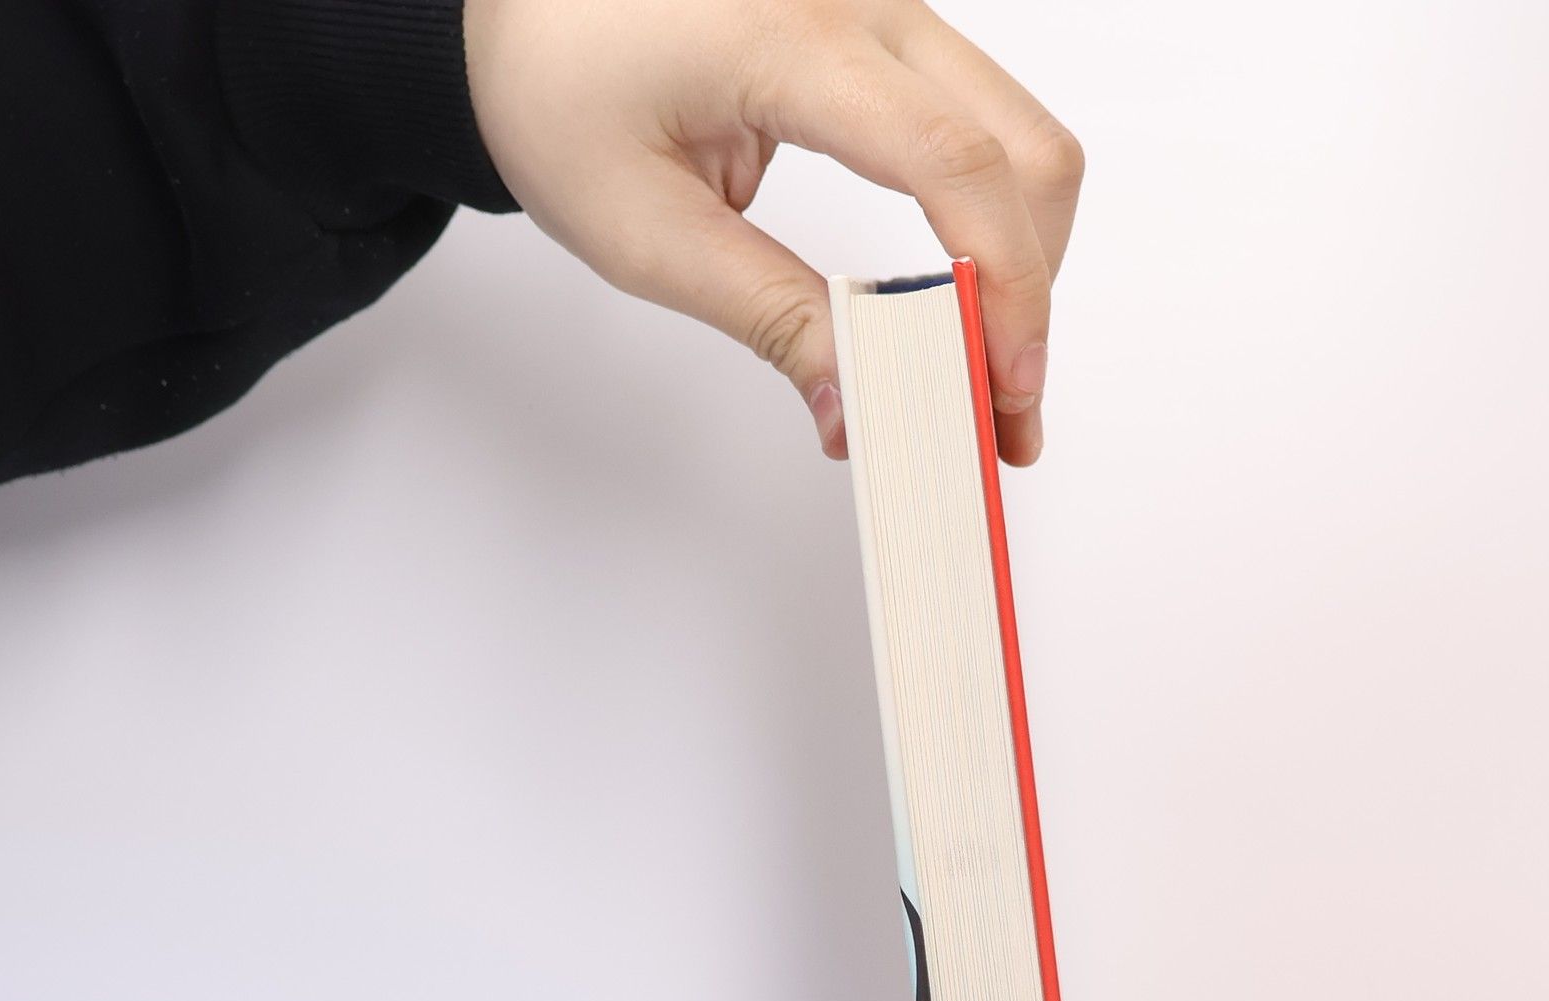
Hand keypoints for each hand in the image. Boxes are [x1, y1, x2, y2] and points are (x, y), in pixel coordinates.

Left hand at [462, 0, 1082, 463]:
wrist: (518, 11)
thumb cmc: (556, 88)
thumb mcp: (644, 231)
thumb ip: (767, 317)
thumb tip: (856, 408)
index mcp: (791, 36)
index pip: (955, 164)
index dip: (1005, 287)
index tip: (1005, 390)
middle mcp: (862, 3)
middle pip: (1025, 151)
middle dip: (1031, 294)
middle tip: (1003, 412)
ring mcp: (885, 11)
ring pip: (1019, 139)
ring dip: (1019, 263)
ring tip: (979, 369)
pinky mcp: (886, 38)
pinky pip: (979, 127)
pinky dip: (989, 222)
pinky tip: (958, 299)